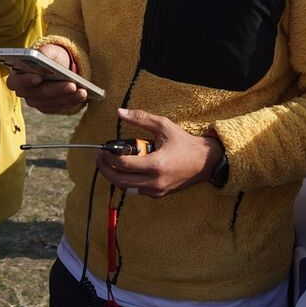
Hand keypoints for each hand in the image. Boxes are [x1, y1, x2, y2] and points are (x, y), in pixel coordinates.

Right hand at [5, 43, 87, 114]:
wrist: (63, 66)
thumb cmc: (53, 57)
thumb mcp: (49, 50)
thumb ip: (43, 52)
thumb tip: (39, 56)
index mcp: (18, 75)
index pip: (14, 82)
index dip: (25, 81)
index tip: (38, 77)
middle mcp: (25, 91)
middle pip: (36, 95)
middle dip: (55, 90)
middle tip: (71, 84)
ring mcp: (36, 101)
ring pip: (50, 103)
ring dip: (66, 97)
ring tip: (82, 91)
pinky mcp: (49, 107)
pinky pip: (59, 107)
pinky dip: (72, 101)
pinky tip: (82, 95)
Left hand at [96, 107, 221, 197]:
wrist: (205, 162)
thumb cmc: (184, 143)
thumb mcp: (164, 126)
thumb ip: (141, 118)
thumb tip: (120, 112)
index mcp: (156, 165)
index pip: (124, 164)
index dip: (109, 157)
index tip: (102, 149)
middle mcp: (155, 181)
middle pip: (120, 180)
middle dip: (105, 169)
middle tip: (99, 157)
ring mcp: (157, 190)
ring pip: (126, 188)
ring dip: (114, 177)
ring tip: (108, 163)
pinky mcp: (159, 194)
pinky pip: (136, 191)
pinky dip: (126, 182)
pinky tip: (123, 170)